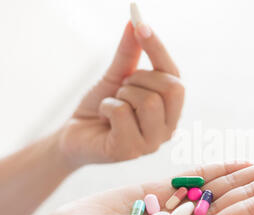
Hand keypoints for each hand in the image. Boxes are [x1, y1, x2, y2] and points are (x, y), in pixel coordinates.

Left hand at [59, 21, 183, 167]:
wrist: (74, 136)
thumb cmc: (100, 108)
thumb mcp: (116, 77)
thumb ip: (129, 54)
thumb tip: (135, 23)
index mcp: (170, 112)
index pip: (176, 78)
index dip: (159, 50)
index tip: (141, 25)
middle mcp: (168, 129)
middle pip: (172, 89)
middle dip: (141, 78)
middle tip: (123, 86)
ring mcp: (151, 144)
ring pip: (149, 102)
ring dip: (122, 94)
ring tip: (112, 104)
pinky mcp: (129, 151)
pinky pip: (123, 113)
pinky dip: (106, 107)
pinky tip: (103, 117)